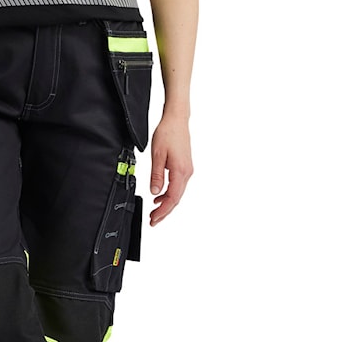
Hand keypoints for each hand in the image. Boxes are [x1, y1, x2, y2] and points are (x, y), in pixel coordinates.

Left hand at [148, 110, 192, 225]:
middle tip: (153, 221)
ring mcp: (187, 170)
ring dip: (167, 203)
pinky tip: (160, 197)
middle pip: (176, 198)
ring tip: (155, 212)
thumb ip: (157, 175)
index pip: (172, 198)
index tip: (154, 219)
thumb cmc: (168, 133)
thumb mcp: (157, 155)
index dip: (163, 211)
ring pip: (178, 193)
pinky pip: (178, 185)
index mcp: (180, 171)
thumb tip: (155, 192)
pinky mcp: (185, 167)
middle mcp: (187, 173)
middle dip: (164, 211)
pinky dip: (169, 194)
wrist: (177, 120)